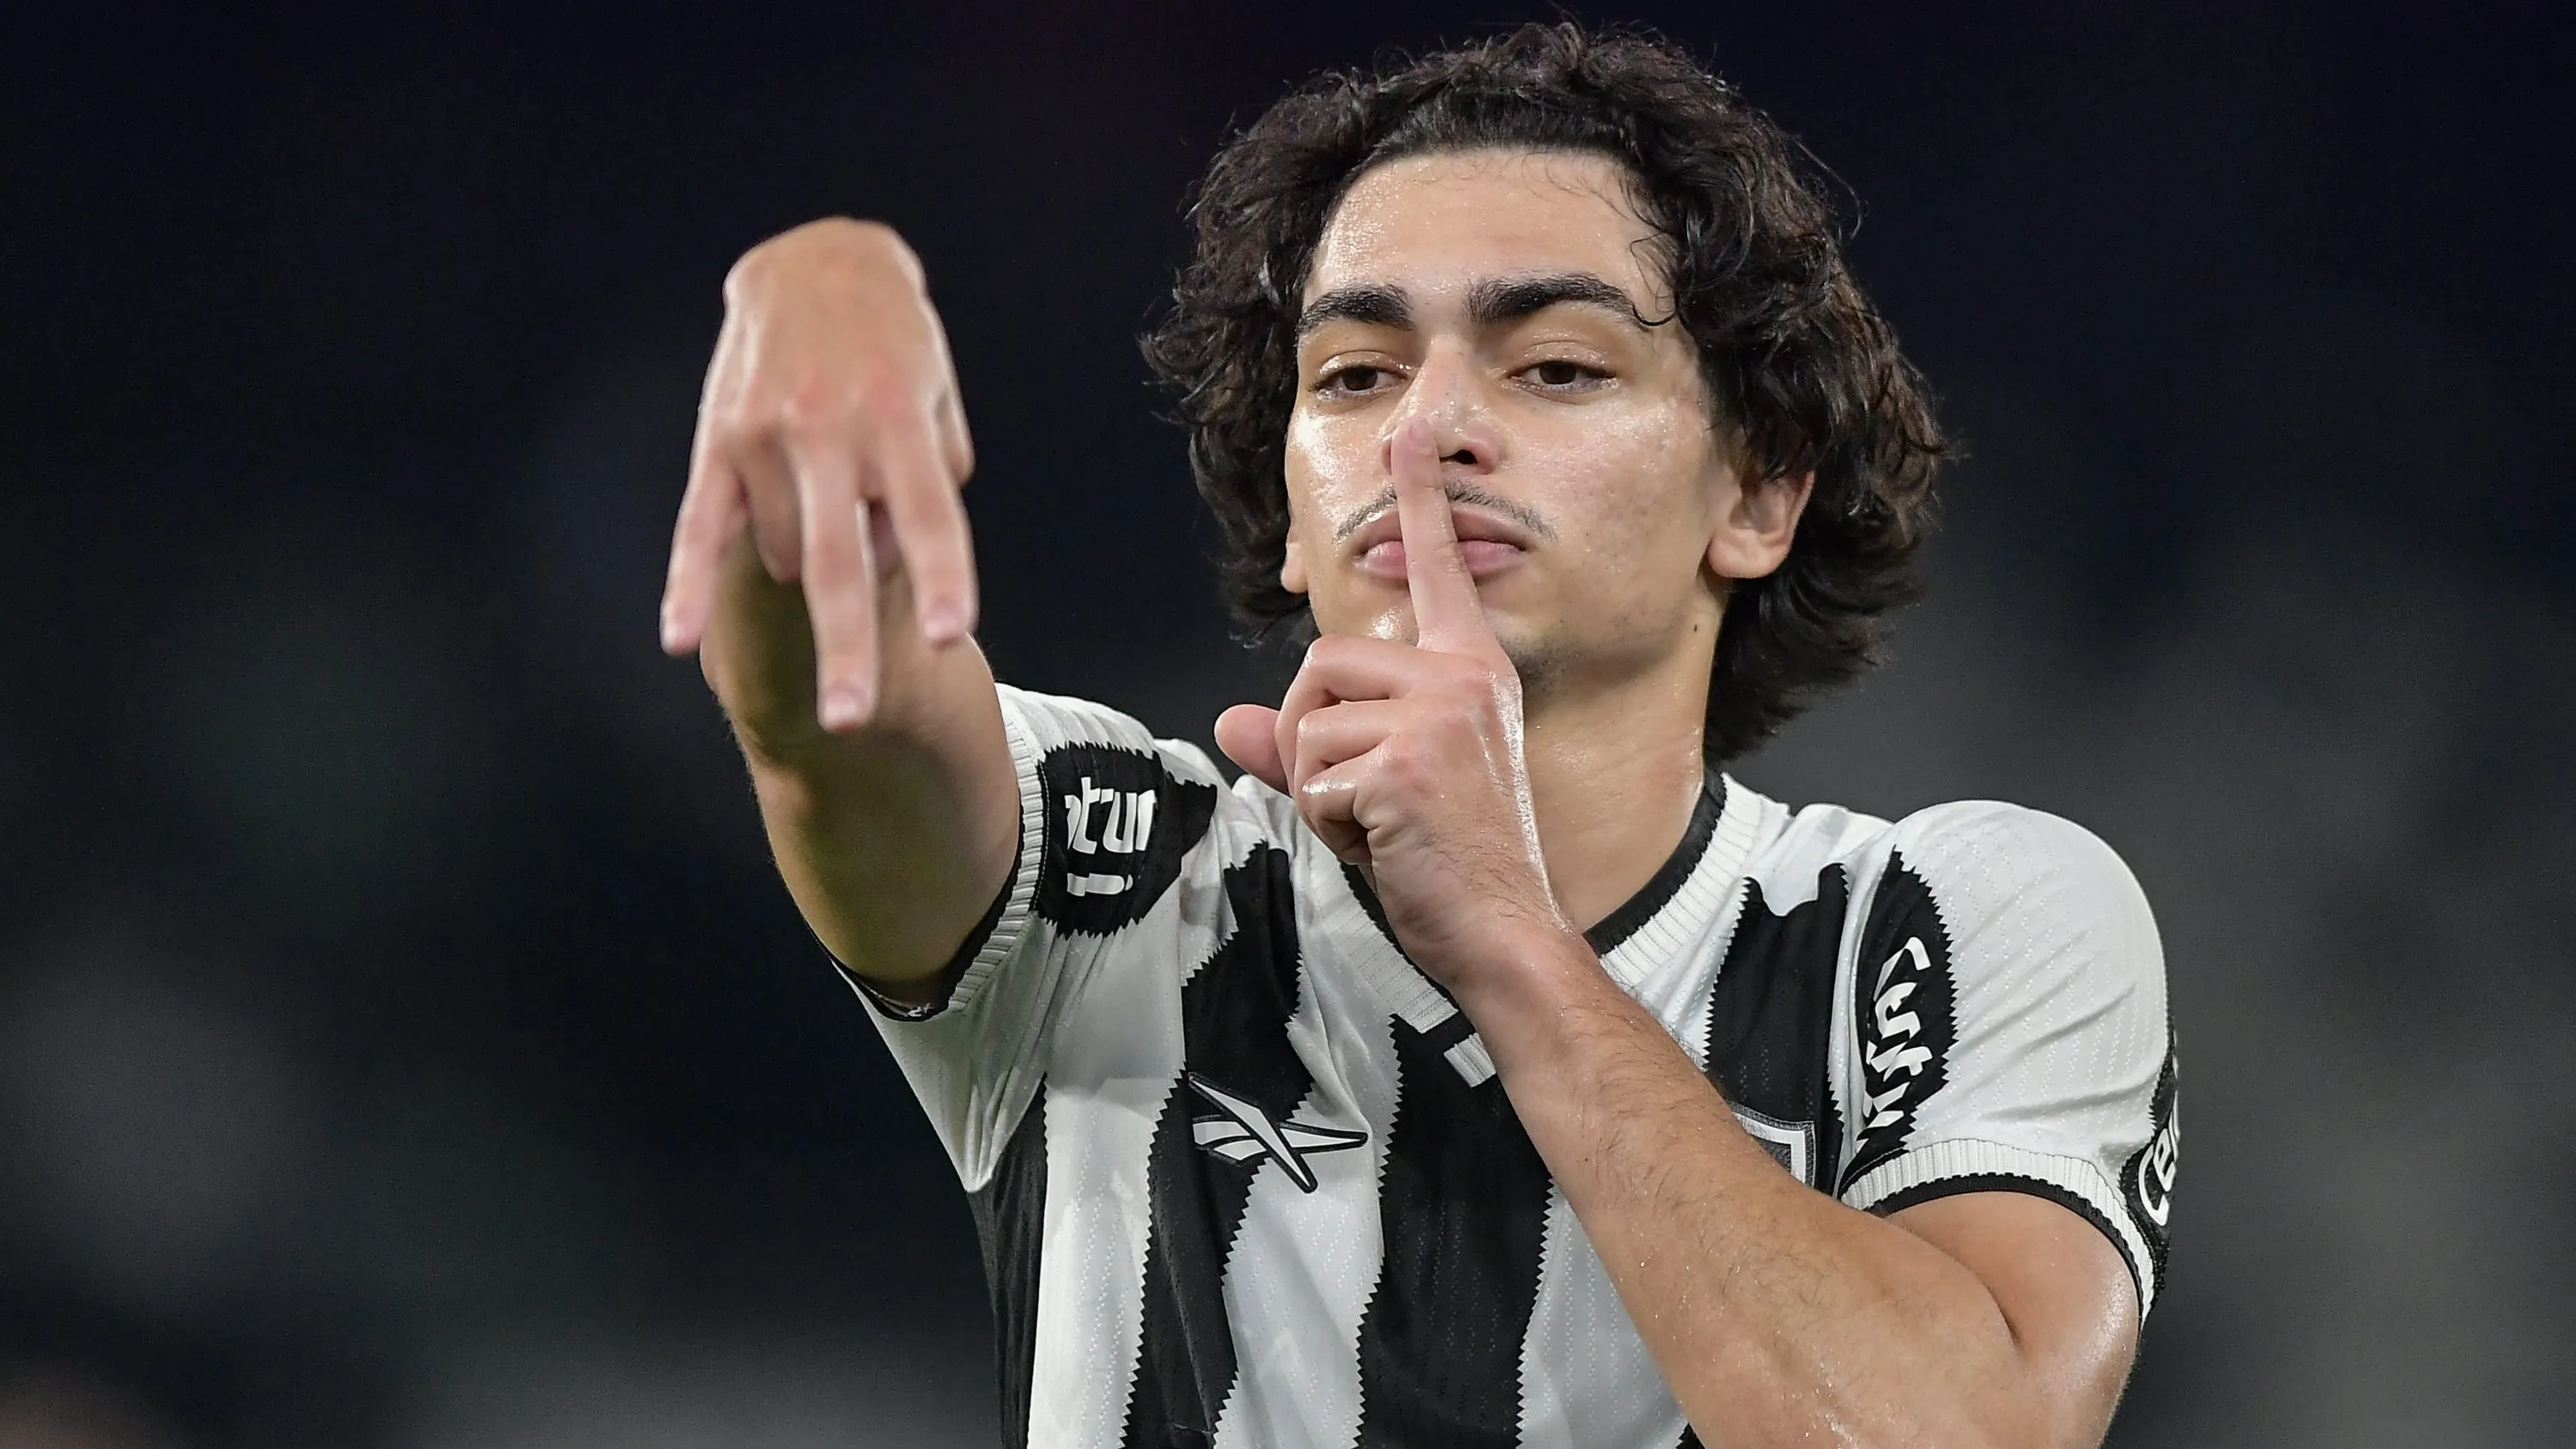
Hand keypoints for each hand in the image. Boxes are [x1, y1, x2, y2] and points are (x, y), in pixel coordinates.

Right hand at [658, 218, 977, 730]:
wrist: (814, 262)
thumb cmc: (896, 345)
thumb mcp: (938, 396)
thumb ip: (933, 478)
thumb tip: (903, 558)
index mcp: (899, 419)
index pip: (928, 515)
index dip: (941, 578)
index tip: (949, 637)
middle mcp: (831, 429)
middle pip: (843, 559)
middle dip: (847, 644)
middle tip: (851, 719)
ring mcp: (766, 437)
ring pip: (788, 554)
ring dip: (814, 570)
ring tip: (830, 508)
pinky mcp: (718, 442)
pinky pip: (700, 528)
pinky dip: (688, 585)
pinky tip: (680, 640)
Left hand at [1215, 419, 1568, 982]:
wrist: (1504, 930)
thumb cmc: (1452, 861)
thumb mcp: (1378, 787)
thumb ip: (1308, 746)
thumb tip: (1230, 721)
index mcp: (1468, 668)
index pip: (1438, 566)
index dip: (1420, 495)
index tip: (1413, 428)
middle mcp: (1459, 676)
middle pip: (1320, 664)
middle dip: (1315, 741)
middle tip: (1371, 801)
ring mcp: (1436, 715)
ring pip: (1307, 724)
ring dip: (1318, 789)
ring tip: (1381, 824)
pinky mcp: (1405, 762)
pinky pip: (1310, 777)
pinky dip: (1327, 824)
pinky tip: (1383, 846)